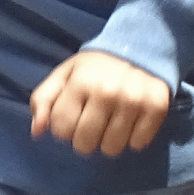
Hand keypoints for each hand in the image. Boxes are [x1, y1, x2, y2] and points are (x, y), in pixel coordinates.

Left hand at [29, 50, 171, 156]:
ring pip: (111, 148)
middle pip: (85, 144)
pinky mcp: (156, 108)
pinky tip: (131, 120)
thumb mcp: (65, 74)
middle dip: (84, 139)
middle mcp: (107, 93)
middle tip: (92, 123)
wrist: (140, 46)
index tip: (73, 117)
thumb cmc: (96, 66)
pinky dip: (133, 137)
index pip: (62, 130)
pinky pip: (138, 143)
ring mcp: (134, 101)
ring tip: (111, 122)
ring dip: (108, 140)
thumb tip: (36, 131)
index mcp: (80, 82)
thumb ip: (43, 99)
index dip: (64, 128)